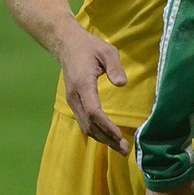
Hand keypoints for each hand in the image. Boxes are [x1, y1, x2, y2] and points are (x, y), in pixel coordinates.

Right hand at [59, 27, 129, 154]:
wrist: (68, 45)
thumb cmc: (90, 46)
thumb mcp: (106, 50)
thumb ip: (115, 66)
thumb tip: (122, 84)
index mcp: (83, 84)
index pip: (94, 111)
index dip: (107, 126)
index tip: (120, 135)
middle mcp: (75, 97)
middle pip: (90, 124)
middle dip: (107, 139)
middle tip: (125, 150)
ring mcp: (73, 101)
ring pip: (86, 126)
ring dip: (102, 139)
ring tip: (119, 148)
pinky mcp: (74, 102)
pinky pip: (84, 122)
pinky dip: (96, 132)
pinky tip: (108, 137)